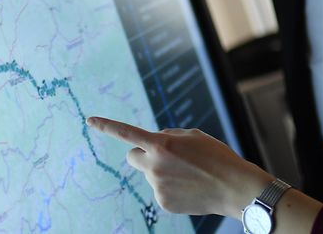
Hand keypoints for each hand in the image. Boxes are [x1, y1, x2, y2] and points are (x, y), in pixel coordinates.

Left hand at [86, 116, 271, 218]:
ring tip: (188, 174)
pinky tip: (189, 188)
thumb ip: (169, 136)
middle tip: (163, 156)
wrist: (233, 187)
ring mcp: (157, 186)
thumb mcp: (193, 136)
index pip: (126, 133)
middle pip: (132, 157)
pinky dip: (170, 188)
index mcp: (162, 144)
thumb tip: (154, 143)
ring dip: (161, 171)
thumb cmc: (216, 157)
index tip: (89, 120)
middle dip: (142, 155)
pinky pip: (159, 190)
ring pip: (149, 174)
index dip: (106, 125)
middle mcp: (155, 165)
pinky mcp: (163, 202)